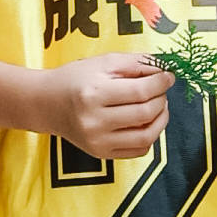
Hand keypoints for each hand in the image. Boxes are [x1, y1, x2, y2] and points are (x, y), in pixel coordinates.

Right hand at [45, 51, 173, 164]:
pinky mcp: (101, 154)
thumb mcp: (103, 62)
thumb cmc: (75, 79)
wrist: (47, 103)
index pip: (141, 91)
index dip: (161, 83)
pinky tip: (146, 121)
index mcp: (94, 94)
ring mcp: (98, 142)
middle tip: (161, 89)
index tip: (169, 76)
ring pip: (146, 136)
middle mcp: (94, 122)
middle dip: (162, 98)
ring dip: (161, 119)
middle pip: (145, 113)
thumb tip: (165, 68)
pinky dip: (150, 136)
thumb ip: (136, 63)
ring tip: (158, 106)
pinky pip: (138, 150)